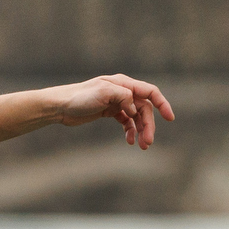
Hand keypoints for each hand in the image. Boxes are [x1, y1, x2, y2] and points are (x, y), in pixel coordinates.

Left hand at [52, 75, 175, 148]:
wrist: (59, 106)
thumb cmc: (79, 97)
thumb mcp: (103, 93)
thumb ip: (123, 97)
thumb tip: (135, 109)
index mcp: (123, 83)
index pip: (150, 92)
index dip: (162, 104)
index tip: (170, 119)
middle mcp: (122, 91)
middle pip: (144, 109)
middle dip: (148, 126)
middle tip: (148, 143)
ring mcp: (116, 102)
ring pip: (136, 117)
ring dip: (140, 130)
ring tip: (141, 146)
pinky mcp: (109, 112)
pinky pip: (126, 121)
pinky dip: (130, 131)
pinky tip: (129, 141)